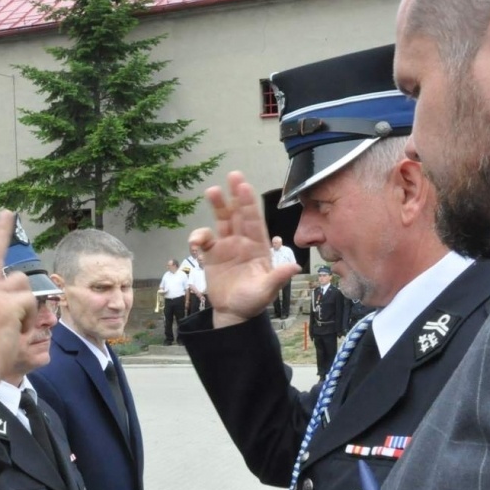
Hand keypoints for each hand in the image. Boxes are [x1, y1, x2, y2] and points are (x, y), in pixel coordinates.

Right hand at [189, 172, 300, 327]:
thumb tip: (294, 267)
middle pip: (239, 214)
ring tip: (211, 191)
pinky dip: (198, 237)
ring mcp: (226, 247)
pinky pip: (204, 240)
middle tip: (233, 175)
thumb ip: (278, 277)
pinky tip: (195, 242)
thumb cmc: (253, 302)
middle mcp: (242, 241)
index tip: (245, 187)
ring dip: (217, 205)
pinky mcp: (211, 255)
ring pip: (222, 220)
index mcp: (258, 246)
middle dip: (236, 195)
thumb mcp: (266, 290)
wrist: (233, 313)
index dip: (249, 204)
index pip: (254, 220)